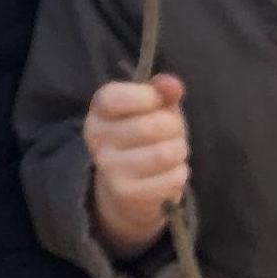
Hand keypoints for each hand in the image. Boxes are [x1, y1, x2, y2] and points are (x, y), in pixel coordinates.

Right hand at [84, 73, 189, 258]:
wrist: (126, 188)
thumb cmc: (144, 138)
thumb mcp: (152, 109)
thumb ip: (161, 92)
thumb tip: (172, 85)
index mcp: (99, 111)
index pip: (114, 97)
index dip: (146, 96)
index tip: (157, 101)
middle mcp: (97, 138)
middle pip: (151, 126)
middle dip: (174, 128)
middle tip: (171, 133)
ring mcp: (109, 167)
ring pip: (165, 154)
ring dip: (179, 152)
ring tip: (171, 152)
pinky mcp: (126, 193)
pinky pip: (172, 179)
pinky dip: (180, 174)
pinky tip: (168, 174)